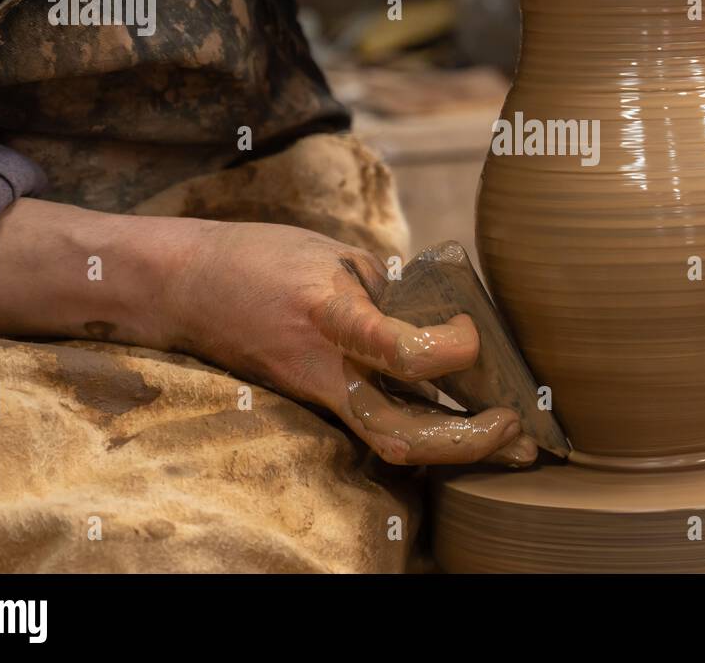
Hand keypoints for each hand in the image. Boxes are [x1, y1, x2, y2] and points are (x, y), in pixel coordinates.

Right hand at [167, 222, 536, 466]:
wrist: (188, 286)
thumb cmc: (265, 259)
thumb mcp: (337, 256)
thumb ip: (392, 293)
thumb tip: (449, 322)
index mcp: (330, 315)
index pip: (397, 350)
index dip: (449, 349)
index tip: (472, 330)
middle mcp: (325, 367)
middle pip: (401, 432)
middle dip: (468, 438)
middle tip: (516, 423)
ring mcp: (319, 393)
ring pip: (391, 444)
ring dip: (456, 449)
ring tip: (507, 439)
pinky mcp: (318, 401)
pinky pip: (378, 426)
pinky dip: (428, 428)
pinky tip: (464, 421)